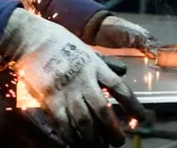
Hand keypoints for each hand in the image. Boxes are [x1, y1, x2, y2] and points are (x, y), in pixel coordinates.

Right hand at [0, 9, 146, 147]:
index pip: (119, 87)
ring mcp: (66, 89)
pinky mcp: (50, 97)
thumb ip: (105, 63)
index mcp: (95, 66)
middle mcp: (84, 79)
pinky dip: (70, 134)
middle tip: (119, 141)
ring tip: (100, 147)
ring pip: (84, 119)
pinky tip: (75, 142)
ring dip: (93, 137)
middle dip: (112, 129)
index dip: (132, 104)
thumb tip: (123, 72)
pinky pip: (63, 121)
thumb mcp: (88, 50)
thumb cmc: (62, 43)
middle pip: (102, 109)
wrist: (33, 39)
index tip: (142, 117)